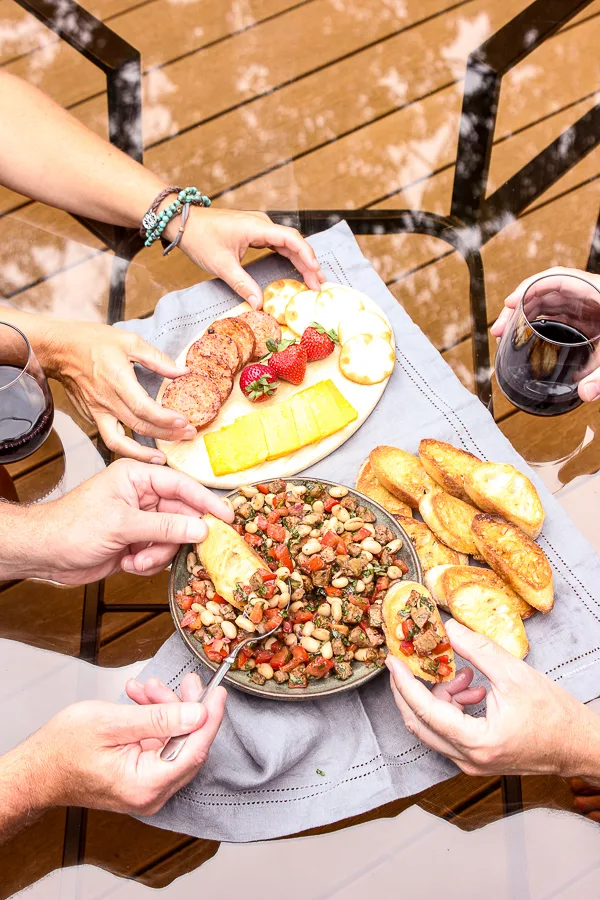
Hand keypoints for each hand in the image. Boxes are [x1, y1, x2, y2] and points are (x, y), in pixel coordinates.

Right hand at [21, 673, 224, 816]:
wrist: (35, 770)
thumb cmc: (62, 750)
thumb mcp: (113, 723)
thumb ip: (160, 719)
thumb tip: (198, 713)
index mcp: (147, 784)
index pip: (196, 750)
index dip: (210, 718)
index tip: (218, 692)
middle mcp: (151, 793)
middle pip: (187, 745)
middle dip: (184, 708)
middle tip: (184, 682)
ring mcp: (145, 788)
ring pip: (172, 741)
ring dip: (163, 710)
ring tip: (144, 688)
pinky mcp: (138, 779)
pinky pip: (157, 746)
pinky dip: (151, 722)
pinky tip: (139, 701)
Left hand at [26, 458, 232, 583]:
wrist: (45, 554)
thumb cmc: (72, 527)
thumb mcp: (122, 525)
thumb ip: (164, 527)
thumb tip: (200, 528)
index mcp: (137, 477)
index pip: (182, 486)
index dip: (205, 502)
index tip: (227, 517)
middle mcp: (141, 496)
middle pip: (181, 516)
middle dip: (175, 538)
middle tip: (180, 551)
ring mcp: (139, 520)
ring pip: (172, 538)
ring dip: (157, 554)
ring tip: (136, 560)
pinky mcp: (136, 542)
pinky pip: (159, 553)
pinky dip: (147, 562)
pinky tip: (127, 563)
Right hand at [47, 320, 195, 462]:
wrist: (59, 349)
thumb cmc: (93, 342)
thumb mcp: (130, 341)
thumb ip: (157, 359)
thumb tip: (182, 371)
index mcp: (118, 380)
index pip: (144, 408)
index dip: (165, 419)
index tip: (184, 422)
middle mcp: (106, 401)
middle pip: (139, 427)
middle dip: (166, 435)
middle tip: (188, 435)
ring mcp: (96, 412)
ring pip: (119, 442)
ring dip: (143, 453)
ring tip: (162, 459)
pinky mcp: (91, 416)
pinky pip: (109, 437)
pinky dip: (126, 446)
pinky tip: (142, 447)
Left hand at [177, 208, 324, 306]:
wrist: (184, 222)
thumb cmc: (200, 238)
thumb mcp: (221, 265)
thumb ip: (242, 284)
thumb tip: (258, 304)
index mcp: (257, 227)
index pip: (290, 239)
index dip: (306, 255)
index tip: (315, 272)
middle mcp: (262, 224)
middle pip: (293, 242)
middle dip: (308, 263)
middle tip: (318, 285)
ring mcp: (259, 228)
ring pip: (288, 244)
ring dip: (301, 261)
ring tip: (314, 280)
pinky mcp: (255, 233)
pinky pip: (278, 245)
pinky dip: (289, 257)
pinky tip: (297, 269)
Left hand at [387, 619, 599, 781]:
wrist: (578, 745)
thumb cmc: (554, 715)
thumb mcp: (513, 673)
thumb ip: (476, 649)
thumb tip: (446, 628)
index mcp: (477, 742)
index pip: (425, 711)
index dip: (405, 683)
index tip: (393, 661)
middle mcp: (469, 760)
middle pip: (420, 724)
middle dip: (411, 690)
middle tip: (409, 661)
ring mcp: (471, 764)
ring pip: (434, 728)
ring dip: (439, 697)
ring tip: (466, 675)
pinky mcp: (476, 760)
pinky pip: (449, 732)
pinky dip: (452, 707)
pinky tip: (473, 689)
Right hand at [491, 266, 599, 402]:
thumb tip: (584, 394)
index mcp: (596, 293)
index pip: (555, 279)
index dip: (529, 288)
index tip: (510, 303)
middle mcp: (588, 297)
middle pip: (544, 292)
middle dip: (517, 308)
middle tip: (498, 330)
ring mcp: (587, 307)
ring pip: (547, 304)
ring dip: (524, 317)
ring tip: (504, 336)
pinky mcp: (589, 319)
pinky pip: (558, 316)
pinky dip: (539, 325)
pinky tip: (528, 340)